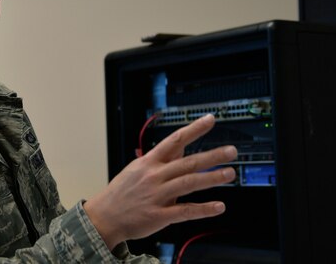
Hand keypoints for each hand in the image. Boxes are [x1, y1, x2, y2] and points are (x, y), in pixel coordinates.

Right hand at [84, 114, 236, 249]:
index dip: (193, 129)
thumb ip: (161, 159)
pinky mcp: (159, 215)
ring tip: (229, 173)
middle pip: (187, 162)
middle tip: (231, 151)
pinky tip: (218, 206)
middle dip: (211, 155)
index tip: (210, 120)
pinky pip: (185, 211)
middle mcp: (154, 176)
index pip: (174, 140)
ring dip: (211, 178)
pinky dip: (203, 209)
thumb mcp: (137, 169)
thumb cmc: (121, 192)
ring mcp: (157, 195)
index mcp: (148, 162)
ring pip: (188, 183)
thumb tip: (181, 146)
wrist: (104, 216)